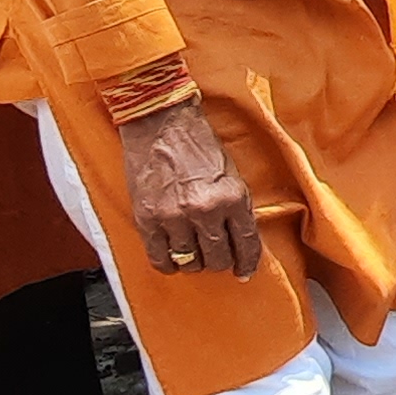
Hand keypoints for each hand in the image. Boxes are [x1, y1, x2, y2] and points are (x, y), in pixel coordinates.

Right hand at [118, 98, 259, 277]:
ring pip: (191, 263)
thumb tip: (242, 243)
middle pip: (218, 259)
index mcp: (233, 198)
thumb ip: (238, 209)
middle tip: (215, 255)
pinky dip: (169, 265)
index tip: (244, 272)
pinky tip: (172, 258)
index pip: (247, 246)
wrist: (161, 122)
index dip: (247, 264)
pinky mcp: (148, 219)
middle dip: (220, 261)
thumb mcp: (231, 175)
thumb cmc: (197, 144)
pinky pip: (161, 260)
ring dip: (194, 262)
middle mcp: (205, 211)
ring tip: (193, 252)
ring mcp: (174, 217)